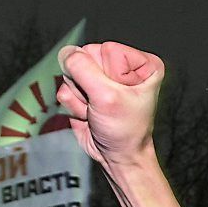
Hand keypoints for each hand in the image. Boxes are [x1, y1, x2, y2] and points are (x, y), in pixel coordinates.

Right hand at [56, 41, 186, 206]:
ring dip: (79, 96)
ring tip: (97, 111)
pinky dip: (73, 104)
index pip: (105, 49)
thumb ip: (83, 69)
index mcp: (142, 63)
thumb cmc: (125, 130)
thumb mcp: (107, 97)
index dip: (105, 75)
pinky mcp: (86, 87)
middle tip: (103, 105)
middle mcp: (123, 65)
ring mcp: (102, 75)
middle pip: (85, 56)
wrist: (118, 157)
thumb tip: (66, 53)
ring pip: (71, 71)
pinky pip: (65, 86)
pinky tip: (89, 114)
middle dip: (87, 85)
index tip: (118, 96)